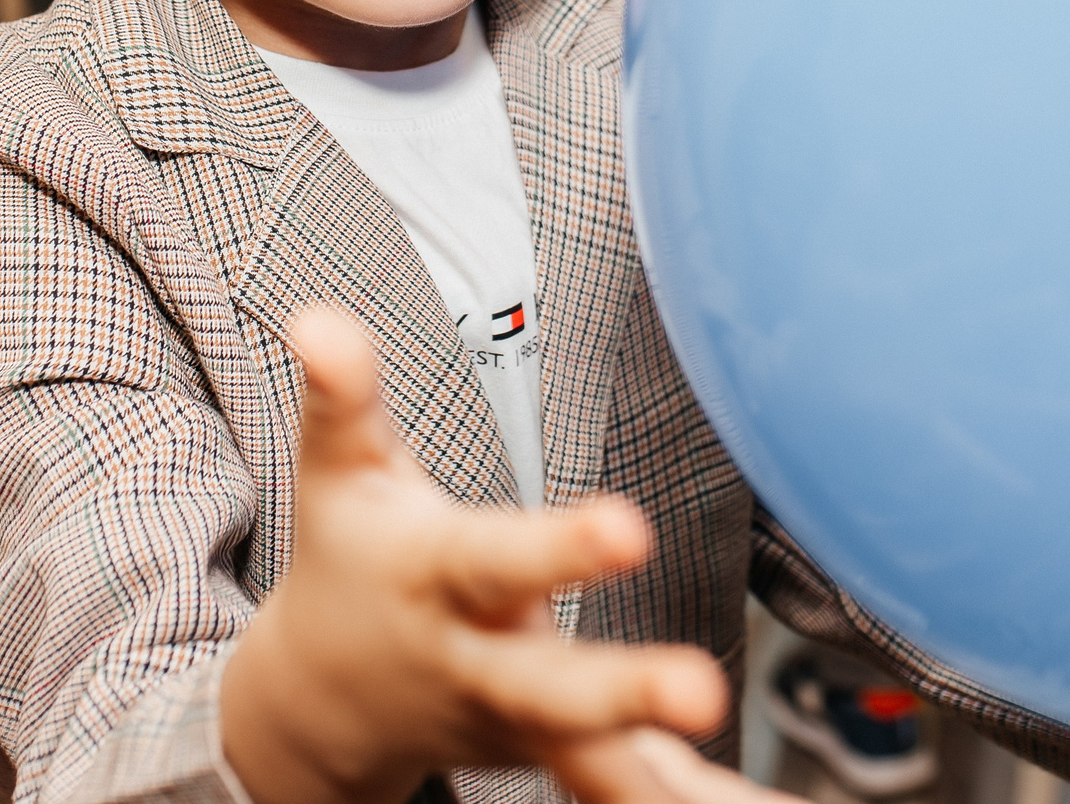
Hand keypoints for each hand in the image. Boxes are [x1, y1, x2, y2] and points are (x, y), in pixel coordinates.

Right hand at [221, 306, 798, 803]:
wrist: (320, 703)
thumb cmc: (351, 561)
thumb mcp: (340, 475)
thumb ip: (344, 398)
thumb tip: (318, 315)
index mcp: (435, 582)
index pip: (500, 561)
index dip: (561, 549)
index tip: (628, 530)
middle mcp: (477, 663)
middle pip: (552, 687)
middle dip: (623, 692)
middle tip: (702, 691)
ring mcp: (517, 724)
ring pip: (596, 752)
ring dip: (663, 767)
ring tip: (751, 772)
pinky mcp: (550, 756)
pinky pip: (623, 784)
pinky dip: (678, 797)